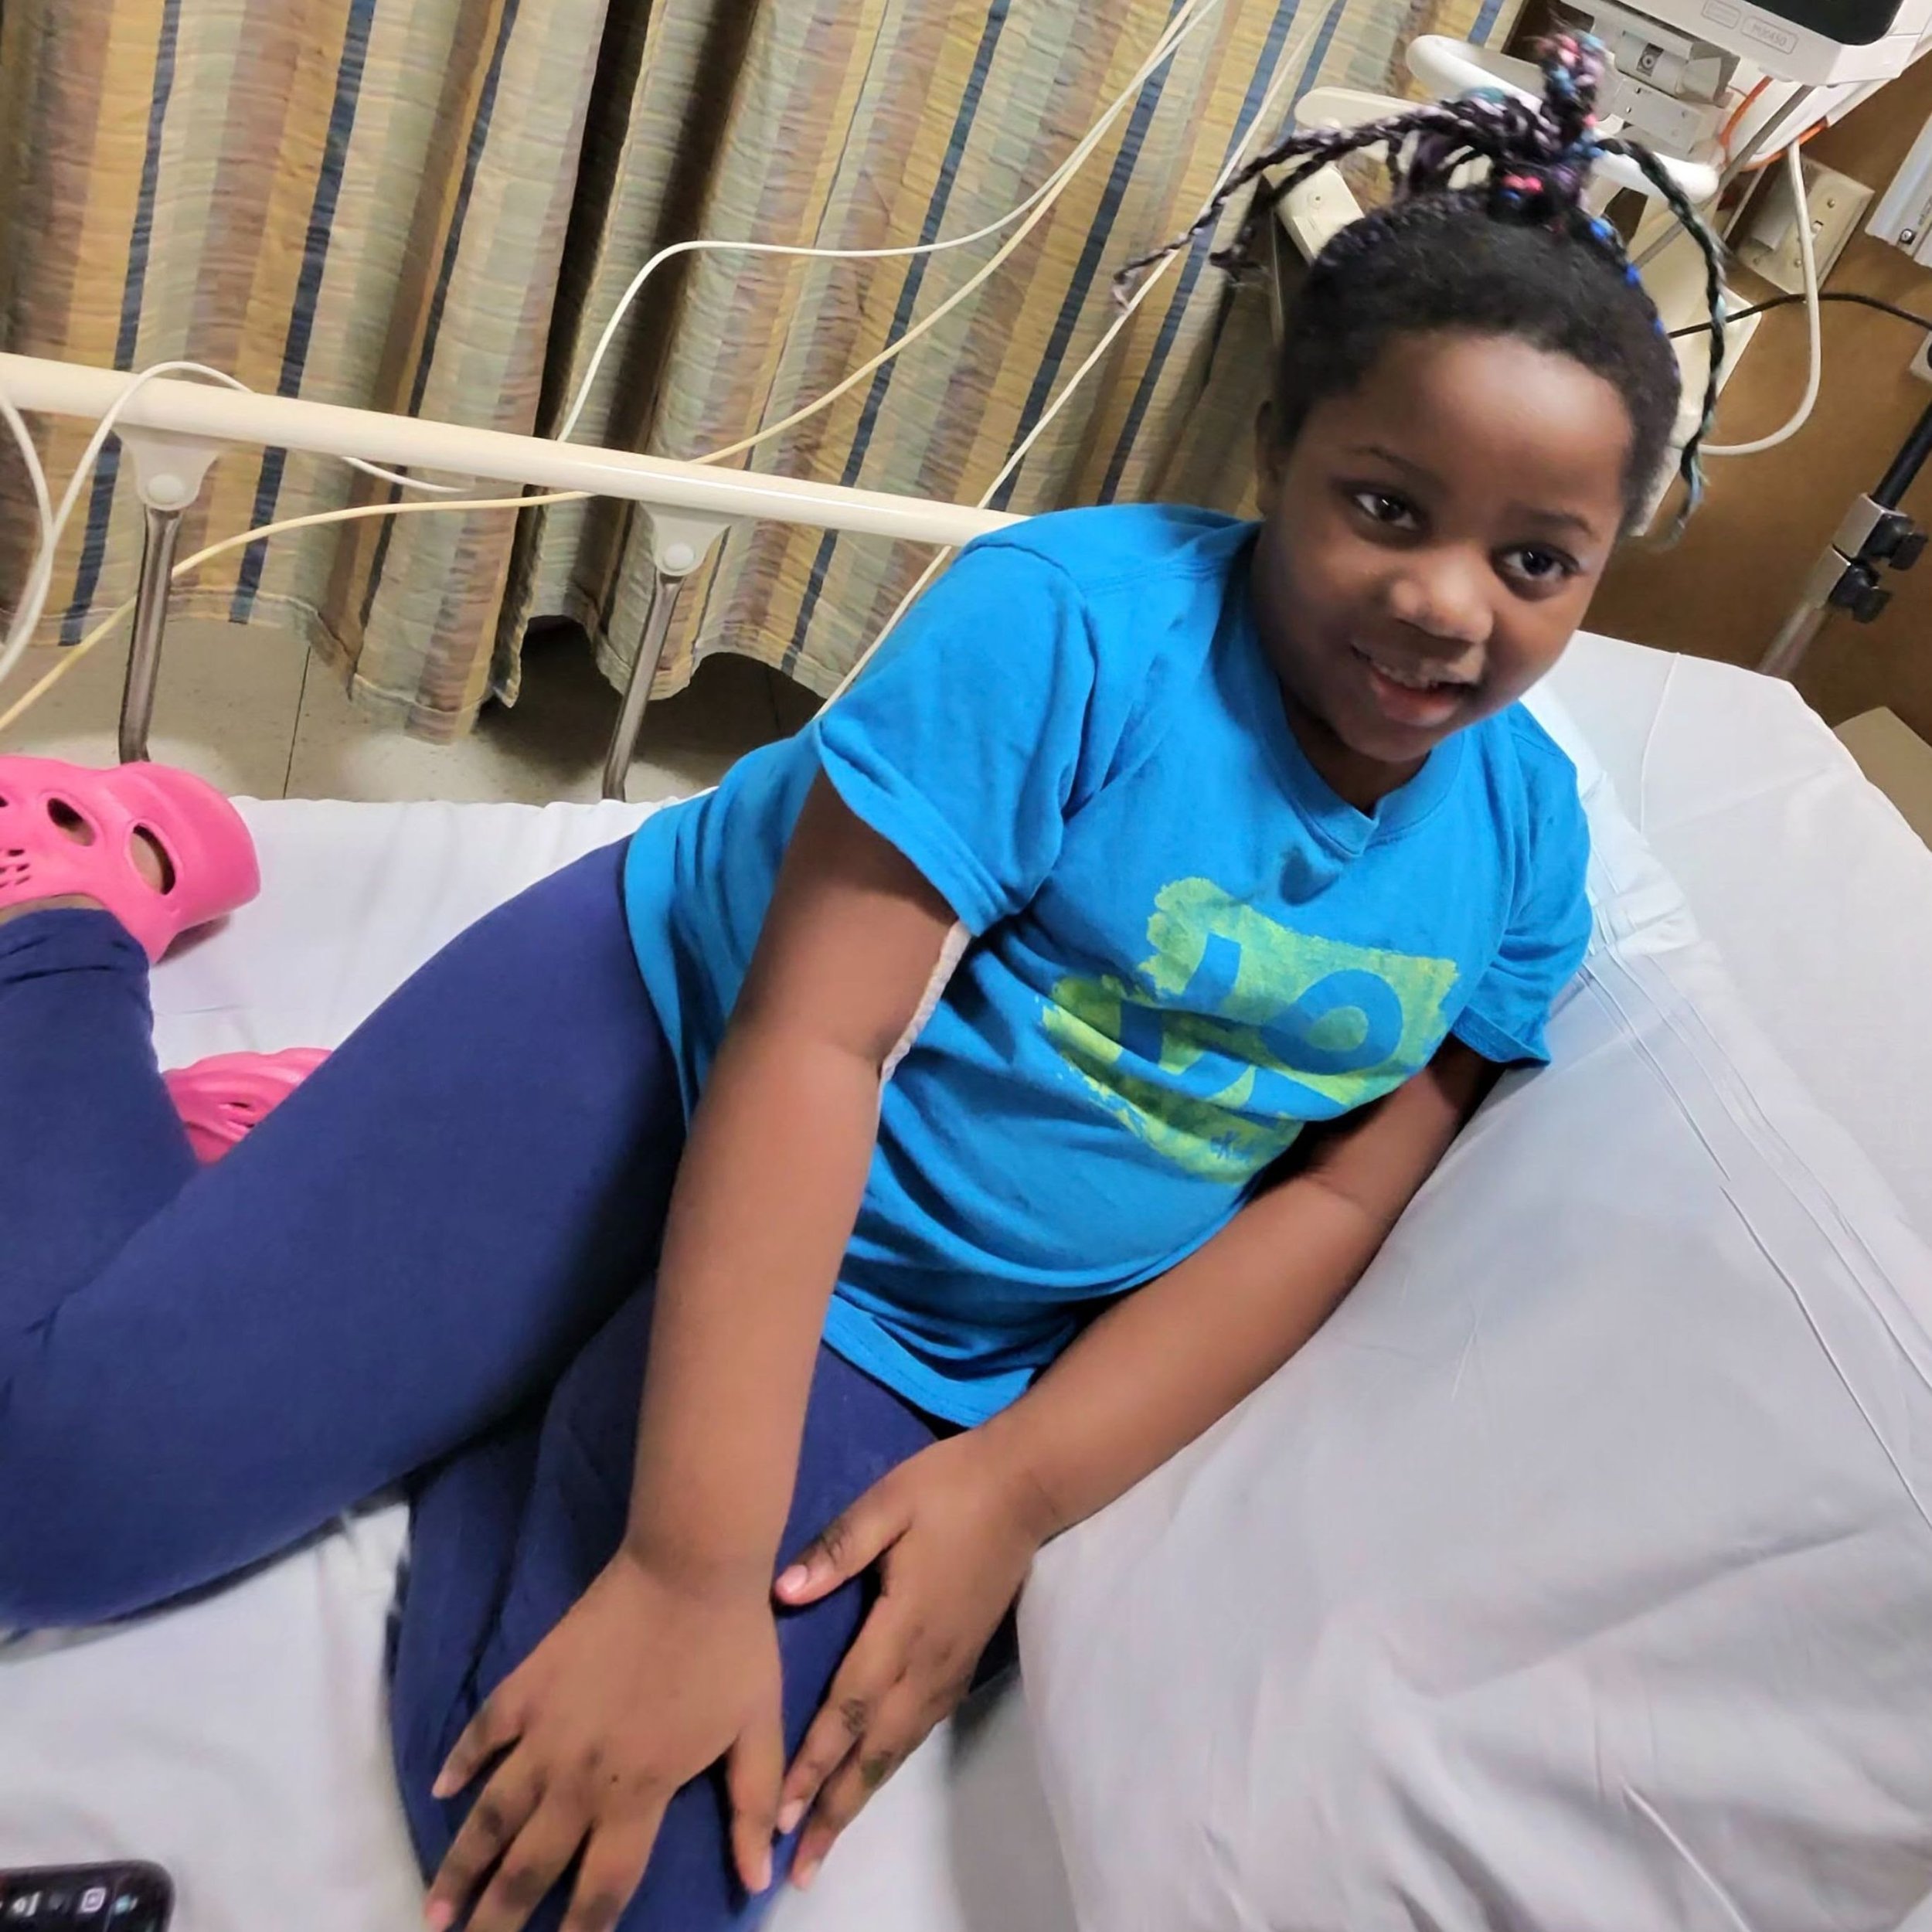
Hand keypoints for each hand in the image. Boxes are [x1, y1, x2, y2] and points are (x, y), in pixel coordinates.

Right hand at [425, 1548, 783, 1931]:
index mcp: (639, 1795)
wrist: (689, 1567)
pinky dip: (459, 1764)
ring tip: (434, 1912)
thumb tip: (762, 1877)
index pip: (602, 1889)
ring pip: (490, 1816)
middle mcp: (581, 1778)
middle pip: (530, 1869)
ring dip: (460, 1868)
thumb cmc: (732, 1649)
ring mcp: (545, 1731)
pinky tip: (440, 1790)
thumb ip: (753, 1806)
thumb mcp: (758, 1732)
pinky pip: (482, 1734)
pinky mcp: (527, 1684)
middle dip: (498, 1922)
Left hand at [772, 1432, 1049, 1888]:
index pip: (849, 1707)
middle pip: (874, 1750)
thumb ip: (837, 1548)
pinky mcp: (963, 1662)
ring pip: (899, 1748)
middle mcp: (926, 1661)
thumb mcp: (887, 1502)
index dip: (814, 1762)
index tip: (782, 1812)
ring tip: (828, 1840)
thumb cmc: (949, 1487)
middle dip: (834, 1808)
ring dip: (861, 1797)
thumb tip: (783, 1592)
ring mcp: (949, 1666)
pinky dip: (890, 1765)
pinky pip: (919, 1730)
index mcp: (902, 1625)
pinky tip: (873, 1778)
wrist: (1025, 1486)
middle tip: (800, 1865)